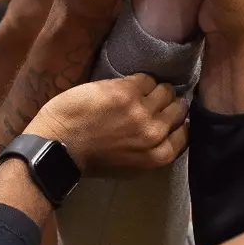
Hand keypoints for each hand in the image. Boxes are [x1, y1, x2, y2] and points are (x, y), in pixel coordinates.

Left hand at [26, 74, 187, 175]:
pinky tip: (126, 86)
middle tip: (154, 100)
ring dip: (154, 90)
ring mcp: (142, 111)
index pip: (185, 133)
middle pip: (177, 109)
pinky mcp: (126, 92)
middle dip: (168, 103)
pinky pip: (145, 78)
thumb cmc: (90, 158)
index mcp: (156, 157)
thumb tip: (166, 128)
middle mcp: (154, 134)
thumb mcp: (129, 166)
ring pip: (164, 91)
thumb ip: (150, 150)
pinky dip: (138, 81)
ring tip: (139, 92)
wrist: (58, 146)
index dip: (179, 121)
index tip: (170, 115)